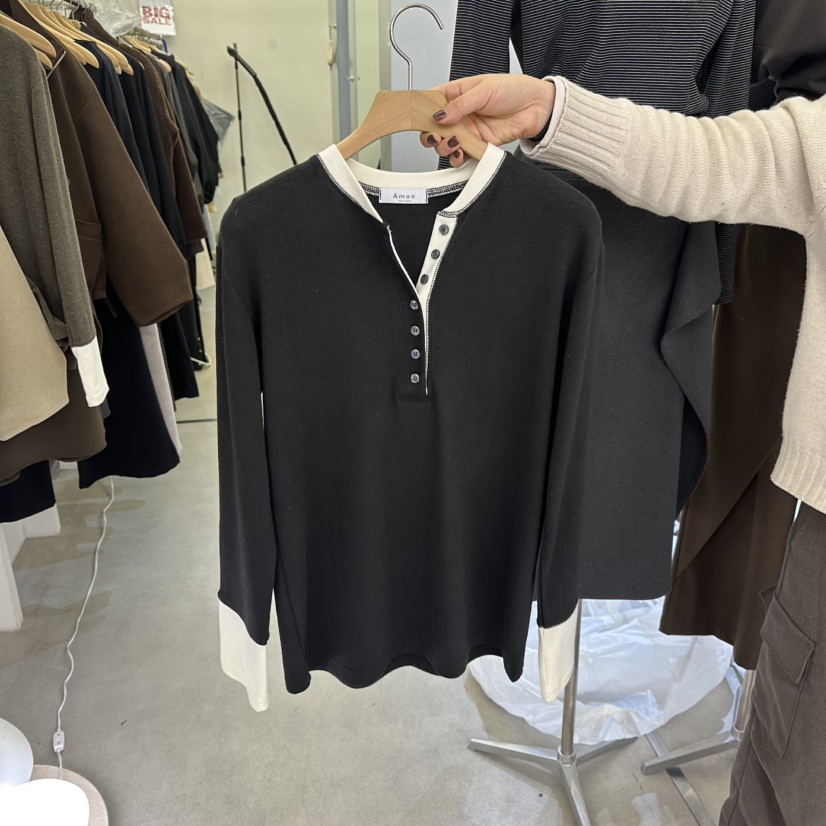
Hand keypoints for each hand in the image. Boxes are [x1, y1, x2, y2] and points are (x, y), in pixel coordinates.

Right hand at [420, 74, 555, 166]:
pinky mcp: (478, 145)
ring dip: (444, 147)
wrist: (535, 107)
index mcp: (457, 94)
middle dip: (430, 134)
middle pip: (434, 128)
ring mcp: (467, 130)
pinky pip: (461, 155)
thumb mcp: (484, 89)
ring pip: (445, 144)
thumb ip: (461, 104)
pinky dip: (457, 157)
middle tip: (435, 135)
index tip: (419, 117)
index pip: (432, 102)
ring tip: (453, 142)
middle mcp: (460, 114)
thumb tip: (441, 115)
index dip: (422, 110)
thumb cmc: (513, 90)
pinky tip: (460, 153)